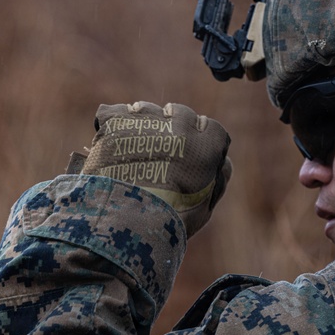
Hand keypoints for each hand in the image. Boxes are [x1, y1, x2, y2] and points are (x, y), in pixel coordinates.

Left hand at [72, 102, 231, 236]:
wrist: (124, 225)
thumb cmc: (169, 222)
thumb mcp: (205, 207)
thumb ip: (218, 180)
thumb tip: (223, 160)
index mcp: (205, 148)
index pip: (210, 127)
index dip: (201, 136)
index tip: (191, 148)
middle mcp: (178, 129)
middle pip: (179, 112)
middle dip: (173, 125)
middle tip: (161, 146)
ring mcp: (146, 124)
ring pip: (147, 109)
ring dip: (144, 122)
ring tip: (134, 144)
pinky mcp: (114, 126)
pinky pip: (114, 112)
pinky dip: (112, 123)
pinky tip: (111, 140)